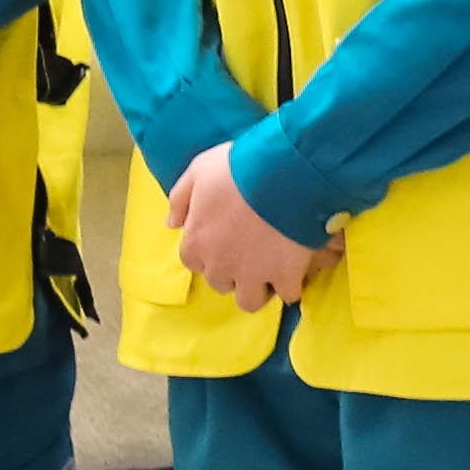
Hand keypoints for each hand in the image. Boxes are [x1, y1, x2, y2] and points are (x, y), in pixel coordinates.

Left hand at [169, 143, 327, 312]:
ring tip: (271, 271)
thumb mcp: (199, 171)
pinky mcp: (286, 275)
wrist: (285, 174)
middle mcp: (220, 265)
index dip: (208, 252)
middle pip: (221, 283)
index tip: (224, 241)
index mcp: (196, 242)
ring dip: (258, 288)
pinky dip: (292, 285)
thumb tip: (172, 224)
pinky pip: (288, 293)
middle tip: (250, 252)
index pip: (193, 261)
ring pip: (250, 300)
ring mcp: (253, 274)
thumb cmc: (239, 168)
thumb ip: (180, 199)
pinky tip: (297, 270)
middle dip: (233, 271)